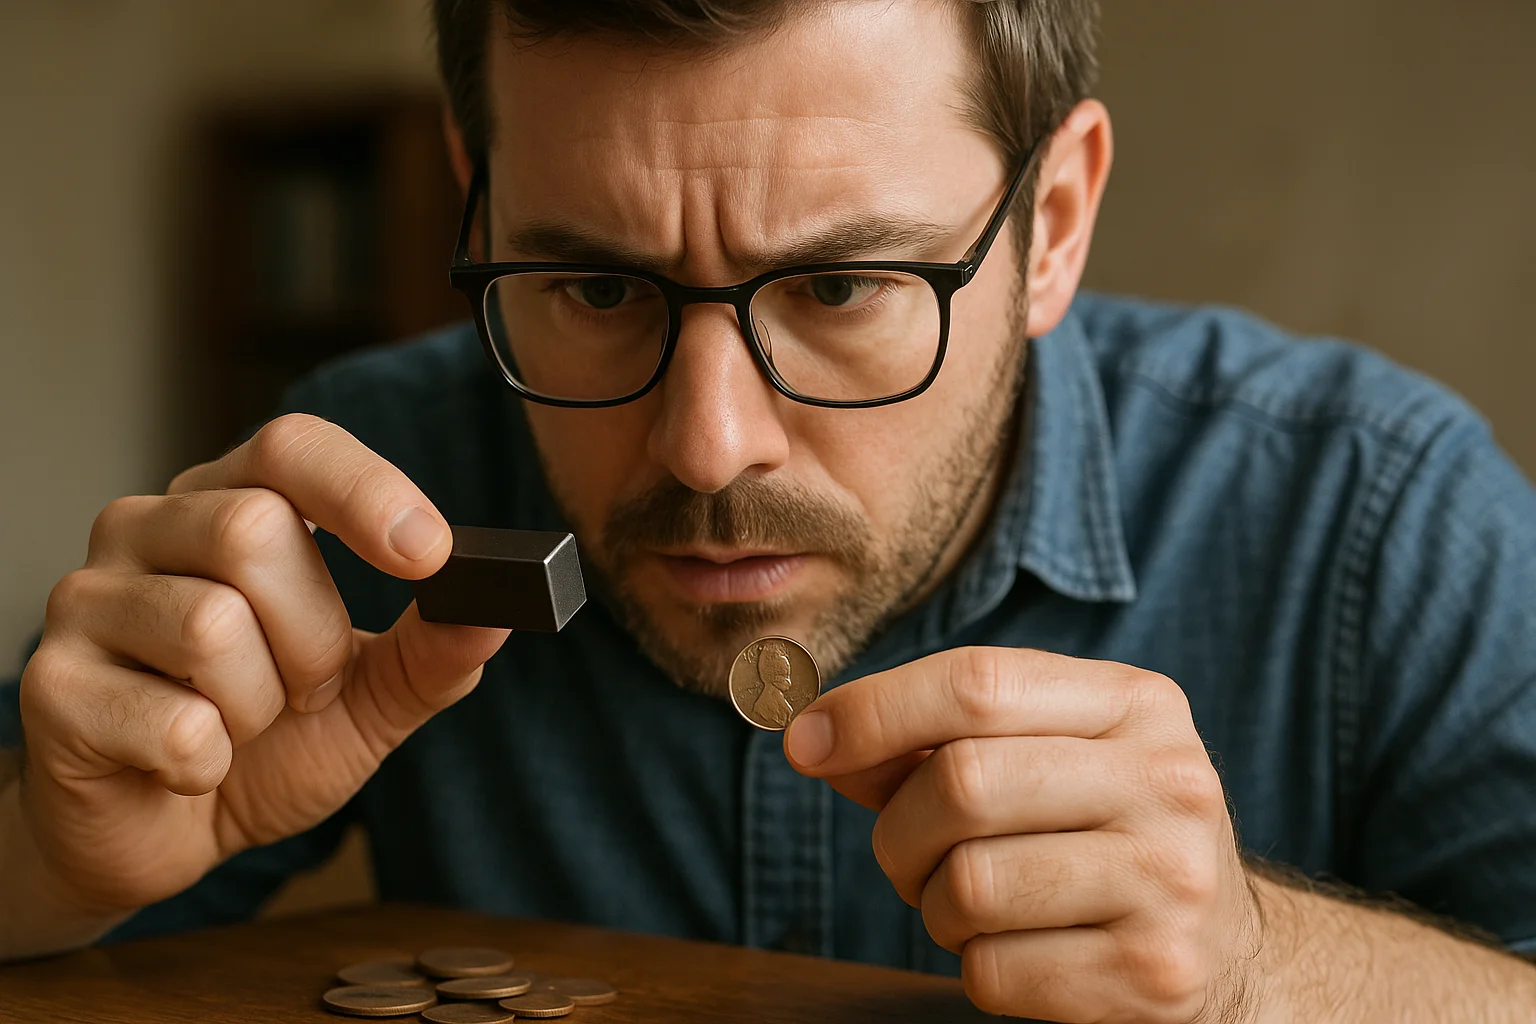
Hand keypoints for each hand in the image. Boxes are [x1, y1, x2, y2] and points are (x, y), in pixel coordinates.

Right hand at [15, 414, 508, 919]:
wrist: (166, 834)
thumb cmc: (267, 743)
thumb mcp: (370, 696)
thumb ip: (433, 652)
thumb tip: (497, 613)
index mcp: (229, 502)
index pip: (291, 445)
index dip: (365, 488)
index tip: (431, 553)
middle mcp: (146, 527)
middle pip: (254, 532)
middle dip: (314, 635)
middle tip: (305, 687)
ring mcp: (86, 599)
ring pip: (212, 625)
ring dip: (261, 706)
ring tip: (238, 724)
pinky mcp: (51, 686)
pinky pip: (173, 723)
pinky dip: (208, 764)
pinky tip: (186, 767)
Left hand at [785, 647, 1262, 1023]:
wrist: (1225, 954)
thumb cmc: (1098, 835)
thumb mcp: (1044, 758)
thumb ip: (935, 739)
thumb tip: (815, 737)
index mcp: (1137, 703)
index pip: (978, 682)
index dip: (873, 710)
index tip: (805, 742)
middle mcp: (1167, 781)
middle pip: (962, 782)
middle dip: (899, 829)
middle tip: (909, 856)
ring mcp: (1170, 880)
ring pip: (969, 884)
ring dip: (937, 905)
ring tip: (974, 903)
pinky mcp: (1154, 973)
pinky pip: (993, 970)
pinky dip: (976, 966)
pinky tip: (1022, 950)